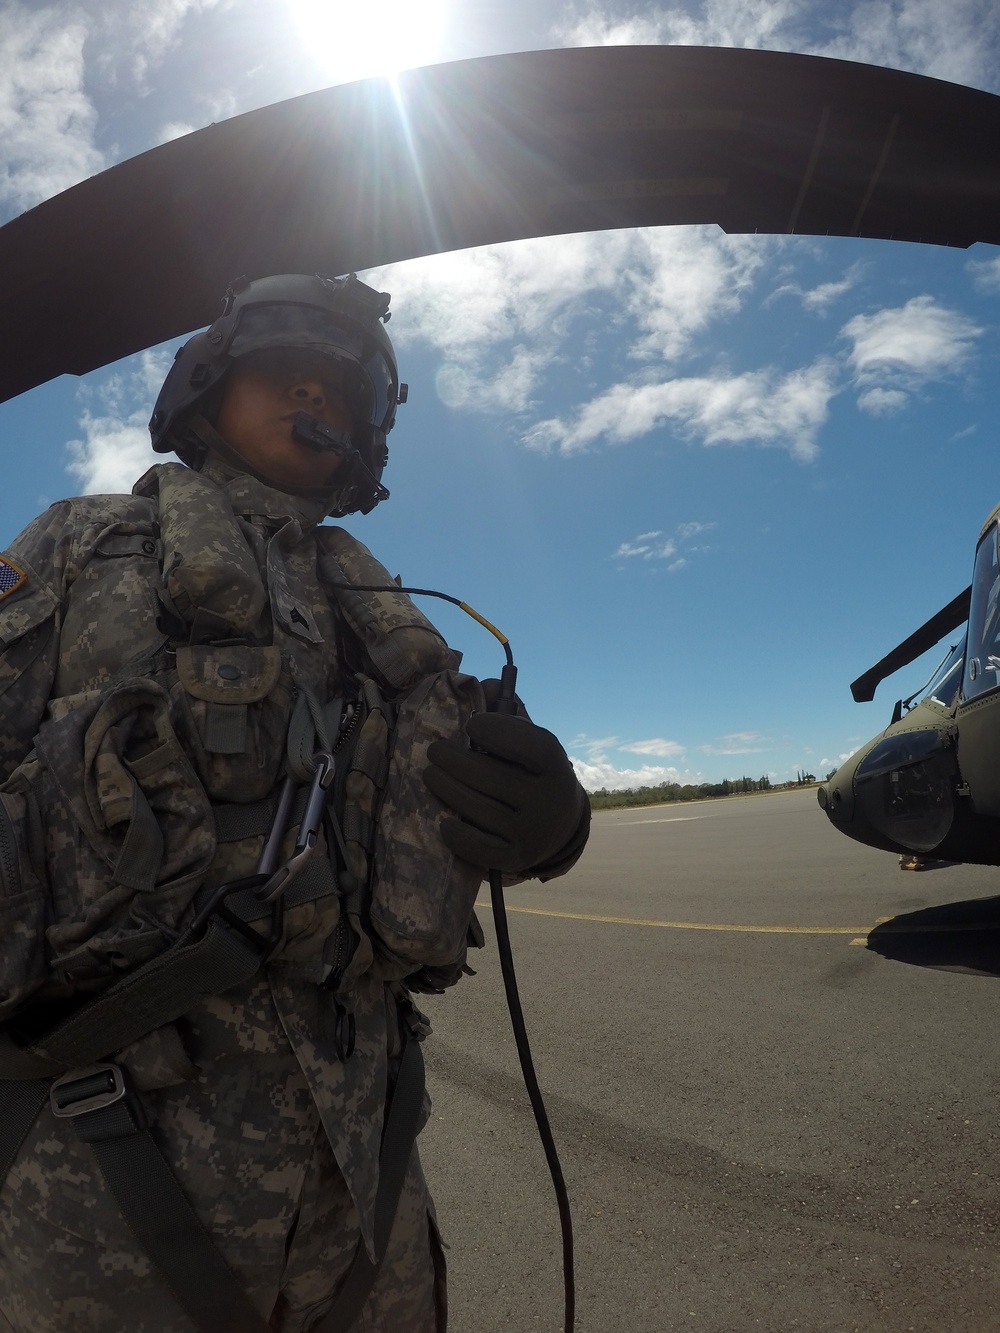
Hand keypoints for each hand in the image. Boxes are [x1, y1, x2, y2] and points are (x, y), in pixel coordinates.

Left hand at [424, 711, 584, 871]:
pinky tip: (443, 820)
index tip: (471, 725)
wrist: (558, 825)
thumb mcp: (530, 740)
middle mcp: (550, 801)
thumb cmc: (532, 771)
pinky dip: (456, 834)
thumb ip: (509, 710)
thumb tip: (488, 683)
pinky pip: (478, 847)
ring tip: (430, 775)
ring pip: (478, 809)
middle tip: (434, 751)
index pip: (528, 745)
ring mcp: (534, 834)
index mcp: (556, 766)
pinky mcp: (517, 859)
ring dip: (445, 788)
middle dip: (454, 760)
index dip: (496, 731)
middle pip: (491, 776)